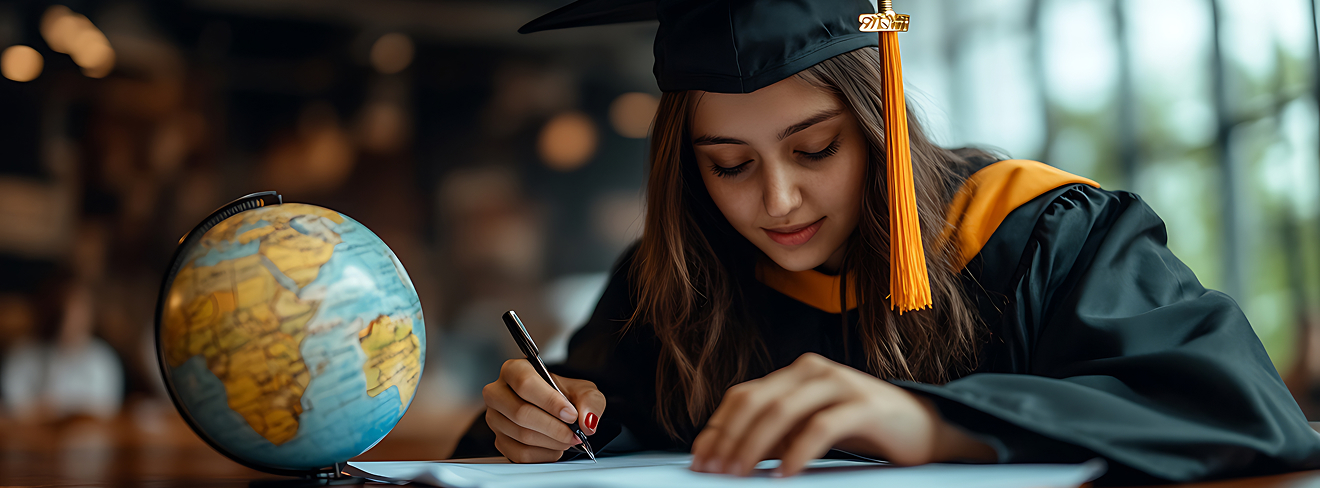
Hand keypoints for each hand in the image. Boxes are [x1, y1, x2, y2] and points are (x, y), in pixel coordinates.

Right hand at [482, 359, 605, 462]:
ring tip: (567, 439)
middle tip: (574, 434)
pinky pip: (519, 454)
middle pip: (520, 413)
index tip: (571, 415)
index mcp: (514, 370)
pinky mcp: (499, 440)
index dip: (550, 402)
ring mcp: (495, 418)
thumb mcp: (583, 391)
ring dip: (551, 442)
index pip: (525, 383)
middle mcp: (497, 392)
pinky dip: (544, 455)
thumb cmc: (564, 396)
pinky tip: (555, 447)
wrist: (556, 410)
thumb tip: (587, 421)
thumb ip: (590, 401)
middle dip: (553, 428)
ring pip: (521, 435)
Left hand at [689, 353, 994, 476]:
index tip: (699, 460)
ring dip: (754, 446)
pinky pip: (821, 427)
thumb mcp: (811, 428)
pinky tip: (784, 474)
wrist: (925, 427)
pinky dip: (797, 452)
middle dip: (728, 439)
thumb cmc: (863, 428)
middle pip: (755, 401)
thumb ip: (777, 434)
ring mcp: (840, 383)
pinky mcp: (864, 404)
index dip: (717, 427)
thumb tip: (730, 456)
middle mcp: (813, 370)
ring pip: (782, 411)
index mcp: (796, 373)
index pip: (743, 396)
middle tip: (714, 471)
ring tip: (740, 474)